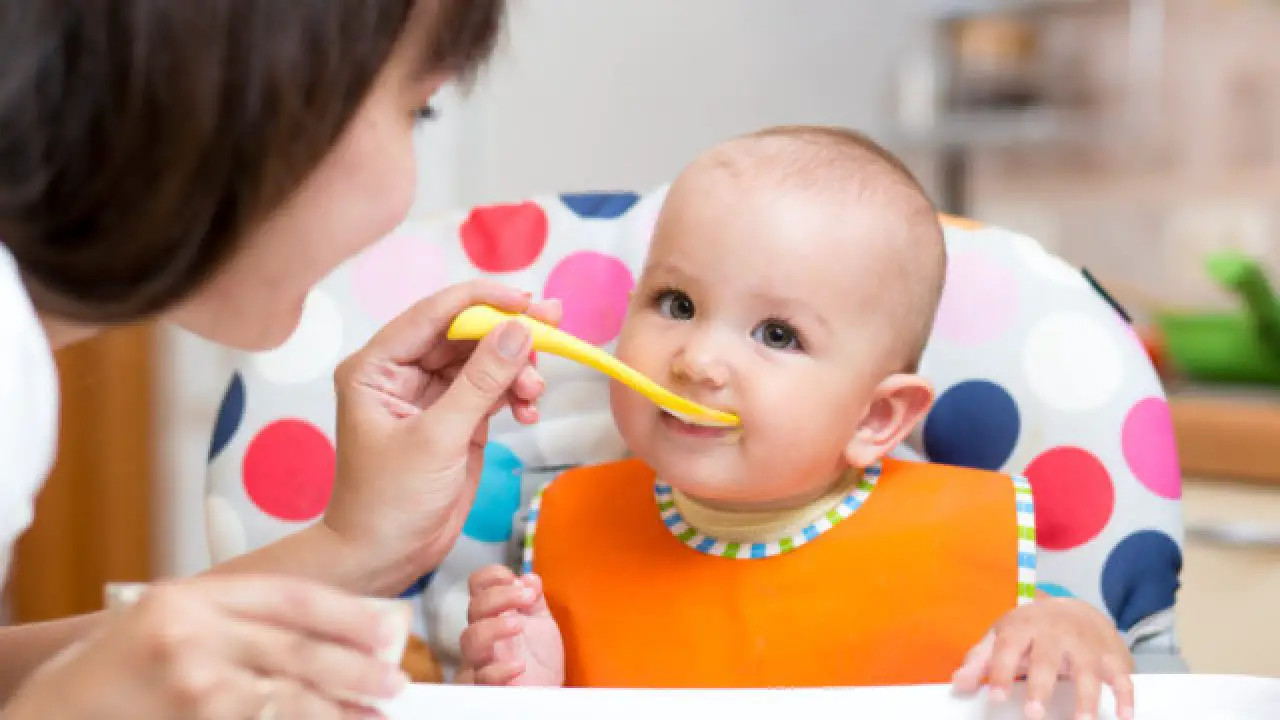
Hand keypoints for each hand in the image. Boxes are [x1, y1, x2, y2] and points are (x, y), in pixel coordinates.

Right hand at [3, 576, 409, 718]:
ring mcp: (192, 684)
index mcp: (194, 596)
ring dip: (338, 711)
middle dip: (356, 670)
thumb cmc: (116, 671)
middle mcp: (192, 634)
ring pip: (288, 698)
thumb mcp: (171, 622)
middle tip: (393, 683)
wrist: (51, 712)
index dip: (348, 616)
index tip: (387, 632)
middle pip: (298, 650)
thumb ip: (238, 621)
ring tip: (373, 716)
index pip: (292, 598)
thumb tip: (328, 636)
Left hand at [324, 280, 560, 592]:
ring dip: (517, 369)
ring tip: (534, 393)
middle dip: (508, 333)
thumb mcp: (438, 438)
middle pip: (464, 332)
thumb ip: (480, 382)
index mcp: (376, 366)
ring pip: (484, 359)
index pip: (433, 314)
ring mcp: (431, 395)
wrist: (385, 557)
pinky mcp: (456, 417)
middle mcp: (401, 372)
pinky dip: (515, 394)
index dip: (481, 301)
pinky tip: (528, 410)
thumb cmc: (390, 501)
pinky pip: (493, 388)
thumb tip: (519, 331)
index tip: (525, 301)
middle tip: (553, 324)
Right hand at [458, 565, 563, 685]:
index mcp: (493, 614)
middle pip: (474, 608)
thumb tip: (529, 577)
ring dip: (494, 627)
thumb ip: (535, 600)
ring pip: (470, 639)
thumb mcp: (542, 624)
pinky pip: (479, 678)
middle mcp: (482, 635)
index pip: (478, 586)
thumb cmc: (539, 660)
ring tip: (519, 624)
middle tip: (528, 597)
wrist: (546, 694)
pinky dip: (498, 670)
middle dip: (501, 596)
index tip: (518, 581)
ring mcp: (480, 661)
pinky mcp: (484, 687)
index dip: (493, 577)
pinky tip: (519, 666)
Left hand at [952, 597, 1134, 719]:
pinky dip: (1125, 695)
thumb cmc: (1031, 628)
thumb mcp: (1002, 635)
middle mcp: (1055, 632)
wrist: (1074, 607)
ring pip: (1088, 669)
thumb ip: (981, 659)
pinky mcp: (1111, 654)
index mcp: (1023, 627)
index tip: (996, 697)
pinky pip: (1122, 676)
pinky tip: (1124, 716)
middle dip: (1041, 686)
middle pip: (1047, 659)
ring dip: (1086, 697)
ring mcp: (1086, 643)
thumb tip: (959, 683)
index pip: (1009, 649)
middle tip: (1034, 714)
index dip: (1001, 672)